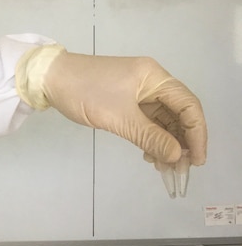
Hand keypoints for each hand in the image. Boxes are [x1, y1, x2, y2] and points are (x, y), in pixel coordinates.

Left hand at [16, 45, 206, 165]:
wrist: (48, 78)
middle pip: (178, 113)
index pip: (189, 106)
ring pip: (162, 119)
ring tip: (163, 166)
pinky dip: (150, 137)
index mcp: (154, 77)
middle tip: (179, 168)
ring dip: (165, 142)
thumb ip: (150, 137)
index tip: (196, 160)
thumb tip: (176, 155)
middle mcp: (151, 81)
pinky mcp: (124, 98)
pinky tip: (149, 154)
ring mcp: (137, 90)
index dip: (197, 134)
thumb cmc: (84, 92)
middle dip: (181, 141)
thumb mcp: (118, 117)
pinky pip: (147, 120)